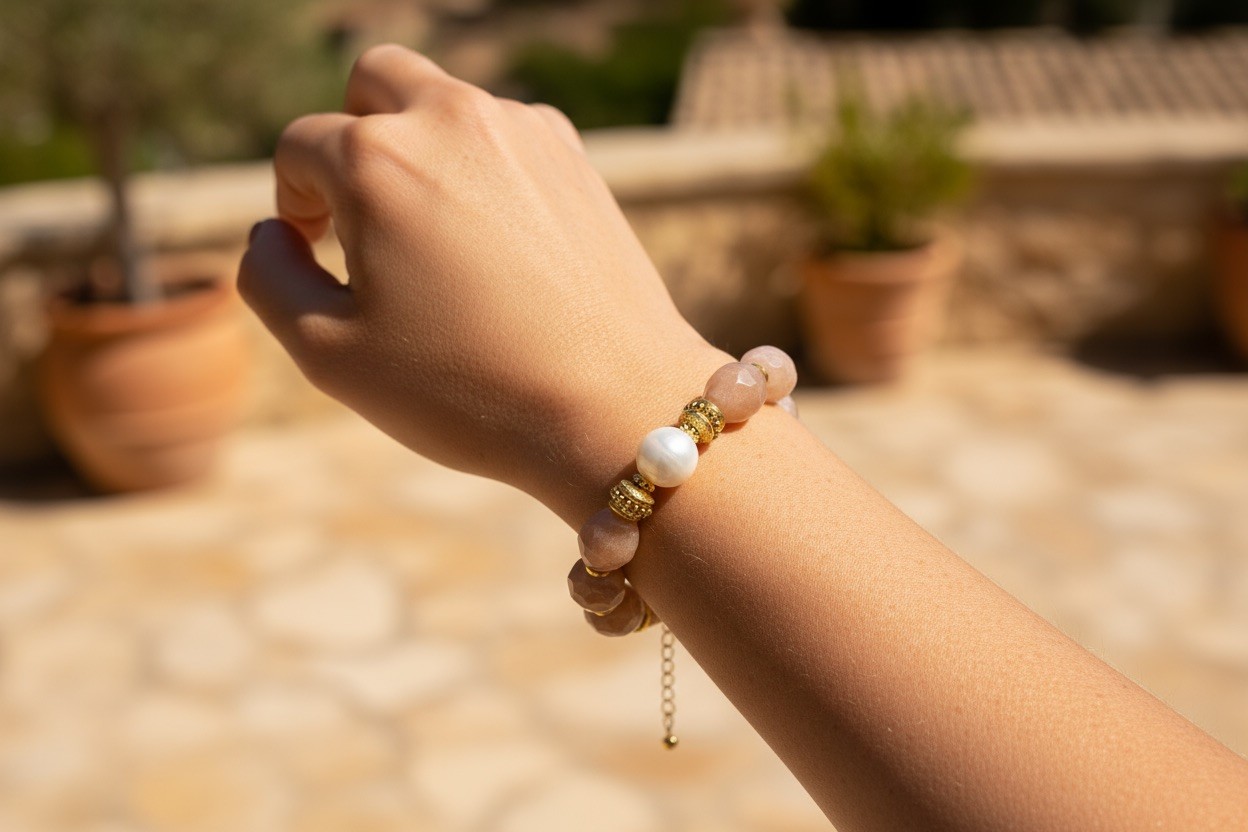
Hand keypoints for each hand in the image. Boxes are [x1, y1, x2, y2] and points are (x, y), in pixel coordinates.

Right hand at [238, 45, 727, 521]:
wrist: (618, 406)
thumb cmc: (469, 389)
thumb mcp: (330, 354)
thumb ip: (268, 278)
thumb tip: (268, 232)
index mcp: (377, 157)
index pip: (299, 147)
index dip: (293, 204)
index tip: (321, 257)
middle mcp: (452, 118)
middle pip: (373, 79)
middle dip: (352, 136)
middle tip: (366, 218)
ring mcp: (524, 130)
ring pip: (446, 101)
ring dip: (421, 150)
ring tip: (436, 241)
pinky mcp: (576, 157)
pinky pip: (506, 135)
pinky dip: (483, 168)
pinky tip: (497, 245)